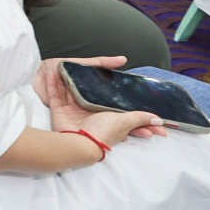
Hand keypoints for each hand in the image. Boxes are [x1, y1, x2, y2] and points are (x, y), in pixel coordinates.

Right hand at [35, 56, 167, 143]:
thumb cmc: (103, 132)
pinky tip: (50, 73)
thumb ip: (139, 118)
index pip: (107, 100)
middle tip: (79, 67)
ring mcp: (72, 112)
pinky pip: (54, 96)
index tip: (111, 80)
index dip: (107, 91)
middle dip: (81, 80)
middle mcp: (88, 112)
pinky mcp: (59, 112)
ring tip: (62, 66)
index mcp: (104, 114)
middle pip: (85, 93)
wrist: (80, 144)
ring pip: (68, 92)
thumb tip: (158, 119)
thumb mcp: (124, 122)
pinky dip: (52, 85)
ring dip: (65, 80)